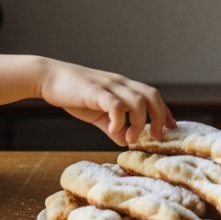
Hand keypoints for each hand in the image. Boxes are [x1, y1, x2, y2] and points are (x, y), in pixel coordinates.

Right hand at [37, 60, 176, 145]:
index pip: (152, 96)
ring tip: (131, 139)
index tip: (171, 128)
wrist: (49, 78)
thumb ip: (112, 127)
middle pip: (152, 95)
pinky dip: (119, 119)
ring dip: (139, 122)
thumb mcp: (97, 114)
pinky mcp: (94, 91)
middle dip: (159, 117)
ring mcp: (108, 86)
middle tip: (156, 136)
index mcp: (123, 87)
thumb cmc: (74, 95)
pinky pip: (114, 104)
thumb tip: (124, 141)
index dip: (164, 112)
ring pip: (137, 100)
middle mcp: (120, 83)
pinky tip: (113, 130)